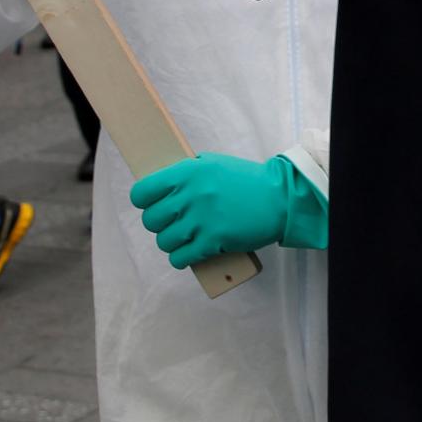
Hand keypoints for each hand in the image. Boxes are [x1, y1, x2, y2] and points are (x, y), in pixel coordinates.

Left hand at [128, 152, 328, 269]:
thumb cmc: (246, 180)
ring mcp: (201, 220)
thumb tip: (161, 185)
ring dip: (170, 242)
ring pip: (164, 241)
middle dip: (158, 224)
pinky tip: (189, 253)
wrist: (278, 198)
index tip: (151, 204)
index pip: (143, 192)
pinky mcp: (212, 242)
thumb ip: (187, 172)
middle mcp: (191, 195)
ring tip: (182, 238)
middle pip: (151, 220)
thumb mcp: (213, 162)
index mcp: (188, 172)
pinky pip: (180, 258)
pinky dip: (181, 258)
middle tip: (171, 223)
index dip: (144, 201)